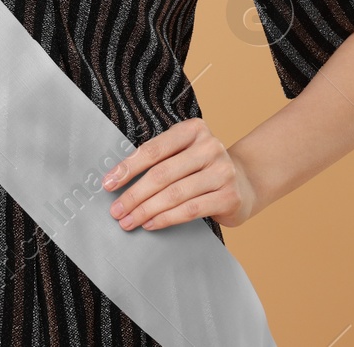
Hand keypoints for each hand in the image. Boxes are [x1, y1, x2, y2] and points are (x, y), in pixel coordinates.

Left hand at [101, 118, 258, 231]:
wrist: (245, 182)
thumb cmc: (202, 168)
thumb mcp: (183, 153)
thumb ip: (159, 159)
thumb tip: (117, 179)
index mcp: (194, 129)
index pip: (154, 149)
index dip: (128, 167)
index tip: (108, 183)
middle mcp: (210, 147)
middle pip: (162, 174)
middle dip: (134, 194)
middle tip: (116, 210)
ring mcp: (222, 171)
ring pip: (174, 194)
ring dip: (146, 210)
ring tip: (129, 221)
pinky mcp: (229, 196)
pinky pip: (190, 210)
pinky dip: (166, 219)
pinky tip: (151, 224)